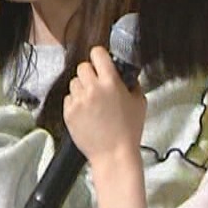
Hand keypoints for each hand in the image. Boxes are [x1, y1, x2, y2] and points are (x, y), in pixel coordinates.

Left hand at [64, 46, 146, 166]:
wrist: (113, 154)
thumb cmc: (129, 131)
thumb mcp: (139, 103)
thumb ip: (133, 84)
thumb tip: (126, 75)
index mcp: (110, 82)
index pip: (97, 53)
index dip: (99, 56)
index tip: (101, 61)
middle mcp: (92, 88)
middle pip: (83, 67)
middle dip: (90, 74)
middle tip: (97, 85)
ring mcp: (78, 100)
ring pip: (74, 82)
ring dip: (82, 88)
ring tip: (92, 102)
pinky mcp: (68, 112)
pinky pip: (68, 98)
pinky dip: (75, 102)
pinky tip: (86, 112)